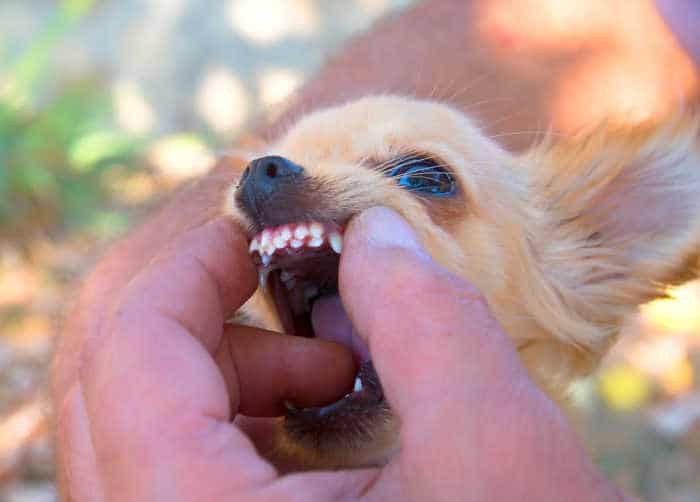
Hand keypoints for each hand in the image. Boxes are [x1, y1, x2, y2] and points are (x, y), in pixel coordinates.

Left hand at [53, 207, 624, 500]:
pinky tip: (316, 415)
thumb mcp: (492, 445)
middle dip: (205, 313)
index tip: (254, 234)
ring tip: (327, 369)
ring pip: (136, 427)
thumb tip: (369, 229)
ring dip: (224, 369)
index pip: (131, 352)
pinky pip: (173, 466)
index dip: (190, 267)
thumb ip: (424, 313)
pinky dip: (234, 416)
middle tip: (289, 285)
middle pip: (112, 386)